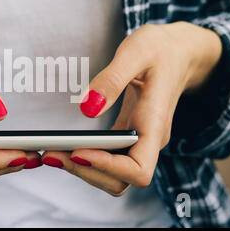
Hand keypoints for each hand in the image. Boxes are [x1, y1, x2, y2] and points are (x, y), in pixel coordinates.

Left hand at [42, 22, 222, 195]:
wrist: (180, 52)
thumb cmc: (161, 49)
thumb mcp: (137, 52)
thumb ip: (112, 79)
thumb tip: (87, 110)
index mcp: (155, 123)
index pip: (139, 169)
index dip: (108, 167)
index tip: (78, 151)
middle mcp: (149, 140)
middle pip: (121, 180)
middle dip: (85, 172)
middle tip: (49, 154)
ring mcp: (140, 141)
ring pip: (113, 175)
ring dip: (82, 169)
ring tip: (50, 152)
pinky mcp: (129, 136)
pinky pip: (107, 159)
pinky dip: (85, 158)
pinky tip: (63, 146)